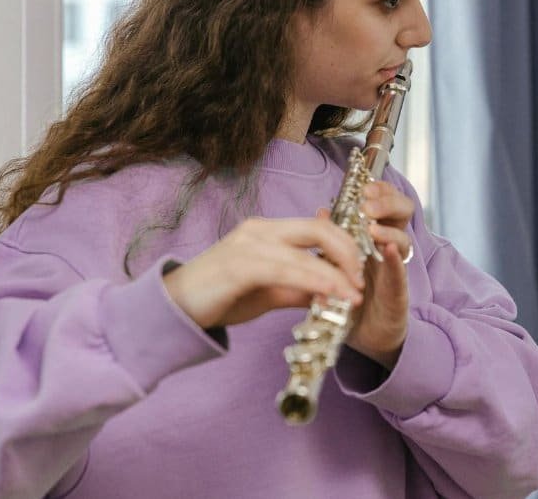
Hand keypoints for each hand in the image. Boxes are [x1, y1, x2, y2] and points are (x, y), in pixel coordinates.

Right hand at [162, 217, 364, 328]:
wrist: (175, 309)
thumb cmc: (221, 297)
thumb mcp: (270, 291)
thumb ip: (301, 286)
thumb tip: (335, 291)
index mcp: (268, 231)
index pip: (319, 227)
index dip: (347, 247)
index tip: (362, 273)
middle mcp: (260, 230)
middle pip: (319, 230)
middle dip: (349, 254)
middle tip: (362, 283)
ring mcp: (249, 244)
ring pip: (306, 251)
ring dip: (337, 274)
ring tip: (354, 296)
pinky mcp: (239, 265)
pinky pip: (286, 269)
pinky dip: (314, 281)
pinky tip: (330, 295)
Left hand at [343, 181, 415, 368]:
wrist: (365, 335)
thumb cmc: (354, 293)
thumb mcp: (337, 262)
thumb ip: (333, 237)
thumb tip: (323, 210)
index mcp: (375, 235)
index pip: (385, 202)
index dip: (379, 190)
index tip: (365, 186)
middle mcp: (390, 247)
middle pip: (402, 212)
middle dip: (387, 202)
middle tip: (368, 204)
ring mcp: (396, 268)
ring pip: (404, 239)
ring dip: (388, 230)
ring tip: (372, 228)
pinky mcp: (398, 292)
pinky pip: (400, 273)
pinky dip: (395, 260)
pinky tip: (389, 250)